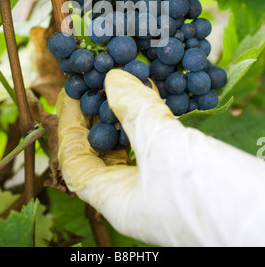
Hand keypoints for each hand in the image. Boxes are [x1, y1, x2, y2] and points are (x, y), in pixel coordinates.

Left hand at [58, 70, 264, 246]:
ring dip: (128, 113)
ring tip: (127, 82)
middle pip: (103, 153)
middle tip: (99, 82)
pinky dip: (155, 117)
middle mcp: (136, 196)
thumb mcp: (166, 149)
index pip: (75, 162)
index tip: (74, 91)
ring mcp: (162, 187)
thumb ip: (135, 112)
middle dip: (99, 115)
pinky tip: (158, 96)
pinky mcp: (187, 175)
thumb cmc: (211, 197)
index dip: (69, 125)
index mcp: (118, 202)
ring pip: (134, 145)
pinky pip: (160, 142)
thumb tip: (112, 79)